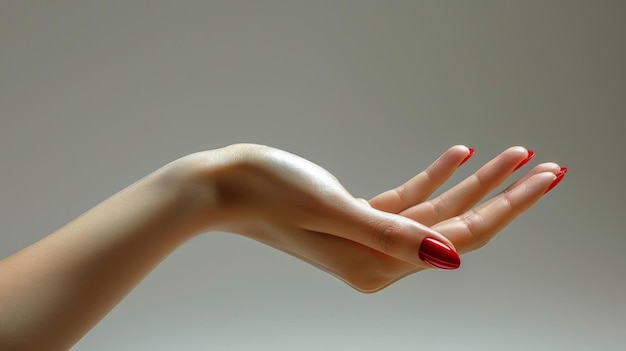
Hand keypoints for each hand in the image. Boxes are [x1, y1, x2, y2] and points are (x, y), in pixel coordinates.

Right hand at [181, 144, 564, 292]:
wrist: (224, 186)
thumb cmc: (269, 193)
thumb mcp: (334, 209)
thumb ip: (394, 235)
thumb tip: (450, 258)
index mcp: (377, 265)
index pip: (460, 237)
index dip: (506, 207)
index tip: (543, 177)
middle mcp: (378, 260)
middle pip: (458, 227)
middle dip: (503, 195)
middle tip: (546, 167)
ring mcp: (369, 240)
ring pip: (437, 212)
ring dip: (473, 182)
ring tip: (510, 153)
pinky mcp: (359, 219)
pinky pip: (408, 201)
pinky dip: (434, 178)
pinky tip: (457, 155)